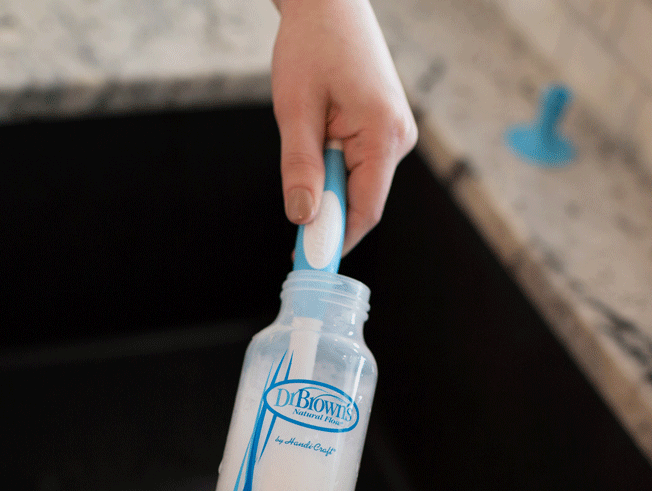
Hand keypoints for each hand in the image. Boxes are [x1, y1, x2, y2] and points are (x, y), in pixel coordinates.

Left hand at [271, 0, 416, 254]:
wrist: (329, 2)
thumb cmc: (313, 44)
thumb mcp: (296, 110)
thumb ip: (300, 167)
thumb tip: (303, 217)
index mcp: (384, 133)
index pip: (365, 210)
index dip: (335, 240)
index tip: (307, 262)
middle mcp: (398, 138)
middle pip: (362, 202)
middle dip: (327, 214)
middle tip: (294, 215)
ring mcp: (394, 134)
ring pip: (358, 186)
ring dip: (327, 186)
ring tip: (305, 142)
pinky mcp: (382, 130)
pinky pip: (358, 168)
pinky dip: (333, 171)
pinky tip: (317, 142)